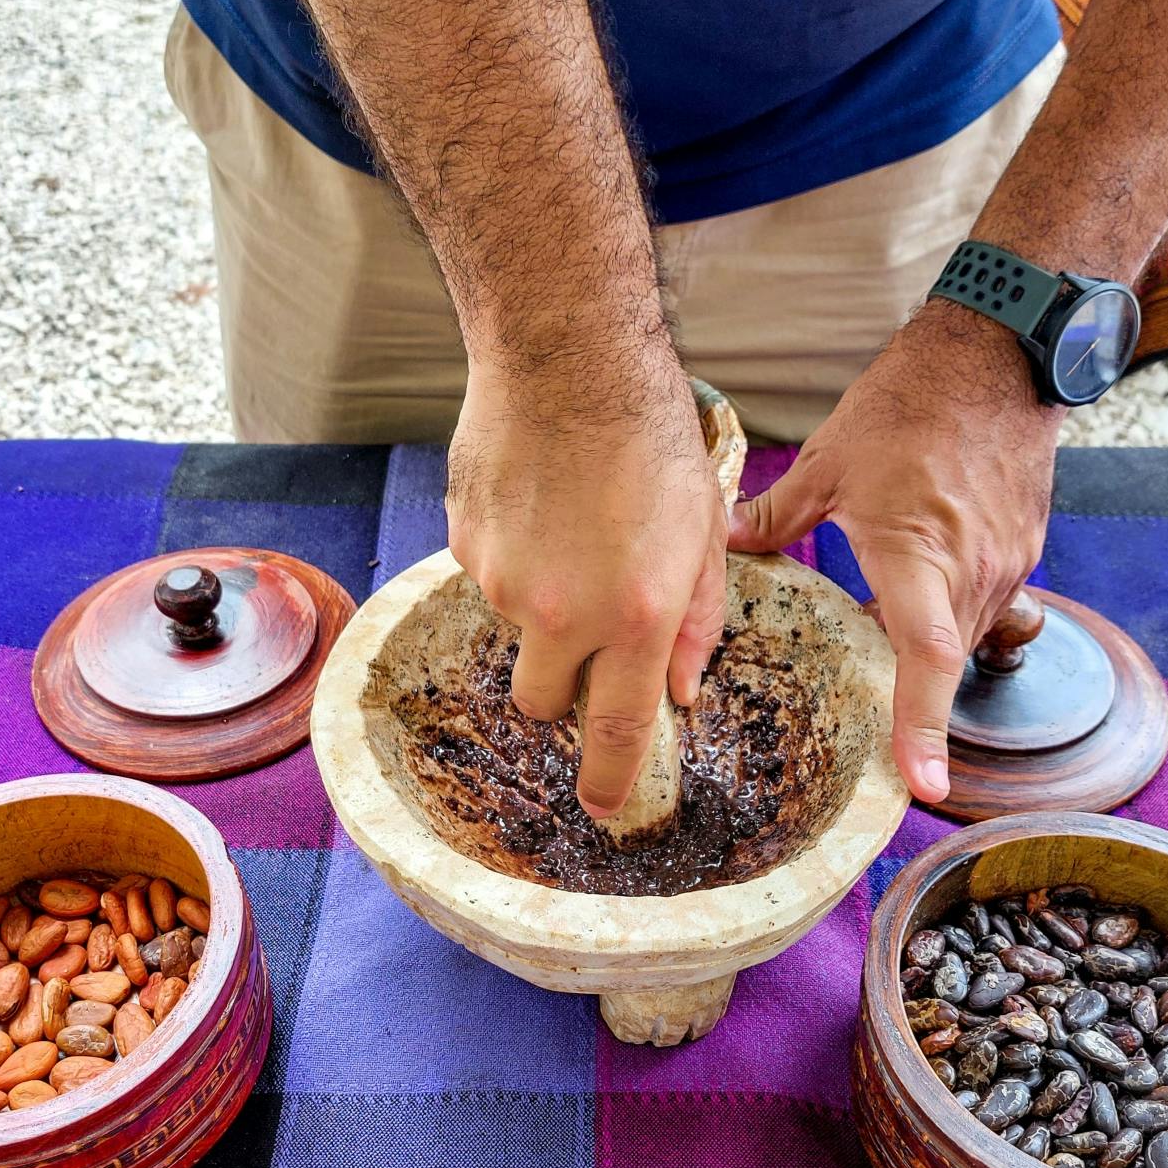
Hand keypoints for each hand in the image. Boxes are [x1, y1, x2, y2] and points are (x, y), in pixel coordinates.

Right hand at [447, 341, 727, 819]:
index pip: (612, 731)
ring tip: (572, 532)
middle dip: (562, 689)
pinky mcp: (464, 545)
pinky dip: (514, 559)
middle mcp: (561, 612)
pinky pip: (488, 577)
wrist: (566, 357)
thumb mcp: (703, 531)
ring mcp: (503, 582)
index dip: (605, 782)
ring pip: (516, 631)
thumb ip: (693, 621)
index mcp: (633, 616)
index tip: (601, 809)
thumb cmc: (650, 435)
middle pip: (542, 702)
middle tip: (588, 636)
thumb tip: (679, 690)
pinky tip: (540, 504)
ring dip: (542, 607)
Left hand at [727, 300, 1059, 804]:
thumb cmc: (910, 403)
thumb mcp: (828, 461)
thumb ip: (776, 517)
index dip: (924, 726)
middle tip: (884, 733)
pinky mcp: (1026, 547)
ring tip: (890, 630)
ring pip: (968, 635)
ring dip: (930, 645)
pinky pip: (987, 602)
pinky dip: (953, 608)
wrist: (999, 353)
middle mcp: (973, 569)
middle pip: (942, 660)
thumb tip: (726, 547)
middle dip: (914, 695)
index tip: (925, 786)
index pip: (925, 657)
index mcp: (917, 554)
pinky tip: (923, 580)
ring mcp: (1008, 561)